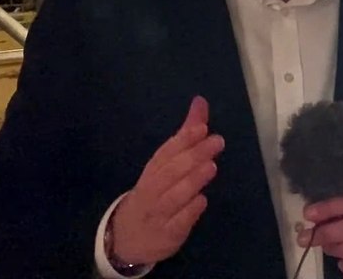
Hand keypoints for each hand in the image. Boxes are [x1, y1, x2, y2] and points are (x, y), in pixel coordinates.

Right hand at [110, 96, 224, 265]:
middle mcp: (151, 192)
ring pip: (172, 197)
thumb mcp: (165, 166)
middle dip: (192, 156)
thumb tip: (200, 102)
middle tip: (217, 142)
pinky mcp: (166, 236)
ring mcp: (158, 215)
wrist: (125, 240)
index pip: (164, 154)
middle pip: (168, 173)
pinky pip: (177, 223)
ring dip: (191, 181)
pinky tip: (201, 201)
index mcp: (151, 173)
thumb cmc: (153, 195)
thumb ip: (185, 135)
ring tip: (211, 167)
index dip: (182, 141)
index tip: (202, 128)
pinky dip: (189, 212)